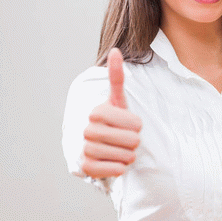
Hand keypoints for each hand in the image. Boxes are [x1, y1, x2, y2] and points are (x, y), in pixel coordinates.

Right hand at [81, 48, 142, 178]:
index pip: (132, 122)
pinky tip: (116, 162)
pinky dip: (120, 167)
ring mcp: (84, 149)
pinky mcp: (86, 168)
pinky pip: (114, 170)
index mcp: (97, 112)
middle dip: (135, 141)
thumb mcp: (119, 100)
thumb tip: (115, 50)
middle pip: (129, 140)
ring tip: (123, 150)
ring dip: (129, 155)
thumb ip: (117, 77)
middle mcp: (87, 130)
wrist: (105, 147)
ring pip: (123, 155)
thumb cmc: (116, 121)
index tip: (134, 124)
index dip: (136, 124)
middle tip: (129, 140)